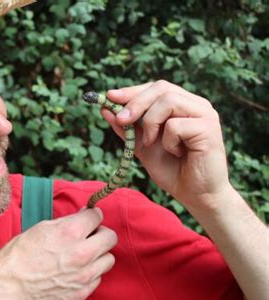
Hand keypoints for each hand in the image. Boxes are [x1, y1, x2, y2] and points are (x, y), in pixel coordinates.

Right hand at [0, 208, 116, 299]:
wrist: (9, 284)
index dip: (92, 215)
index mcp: (71, 232)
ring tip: (84, 255)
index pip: (97, 216)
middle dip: (101, 233)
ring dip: (99, 254)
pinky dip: (91, 273)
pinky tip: (76, 271)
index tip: (89, 218)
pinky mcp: (82, 292)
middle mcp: (82, 253)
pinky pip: (98, 278)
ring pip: (109, 259)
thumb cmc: (20, 253)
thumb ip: (68, 221)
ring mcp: (84, 275)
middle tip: (91, 235)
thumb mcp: (43, 228)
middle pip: (111, 238)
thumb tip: (85, 215)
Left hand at [102, 80, 231, 209]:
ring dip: (150, 123)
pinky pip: (176, 125)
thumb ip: (127, 128)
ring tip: (152, 143)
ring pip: (167, 101)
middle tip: (120, 120)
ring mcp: (205, 114)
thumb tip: (105, 108)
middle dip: (135, 102)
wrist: (196, 195)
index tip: (109, 97)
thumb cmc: (172, 170)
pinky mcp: (209, 128)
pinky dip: (168, 141)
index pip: (155, 88)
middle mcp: (195, 105)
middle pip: (161, 88)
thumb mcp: (142, 146)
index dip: (131, 91)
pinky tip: (177, 153)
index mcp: (182, 105)